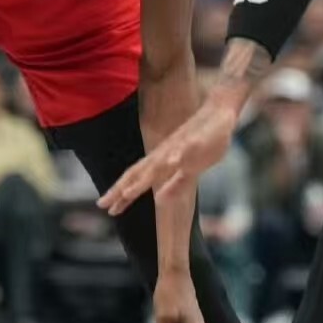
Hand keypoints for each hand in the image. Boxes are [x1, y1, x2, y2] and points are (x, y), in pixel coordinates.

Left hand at [98, 100, 236, 216]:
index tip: (107, 209)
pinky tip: (172, 163)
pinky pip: (184, 150)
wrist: (219, 114)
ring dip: (142, 178)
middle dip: (121, 189)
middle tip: (102, 204)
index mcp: (162, 162)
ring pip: (157, 164)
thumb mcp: (190, 171)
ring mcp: (178, 148)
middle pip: (138, 173)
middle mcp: (164, 155)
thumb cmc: (204, 143)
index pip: (136, 179)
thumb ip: (176, 185)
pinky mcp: (195, 142)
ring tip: (128, 193)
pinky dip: (176, 157)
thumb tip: (158, 201)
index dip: (121, 193)